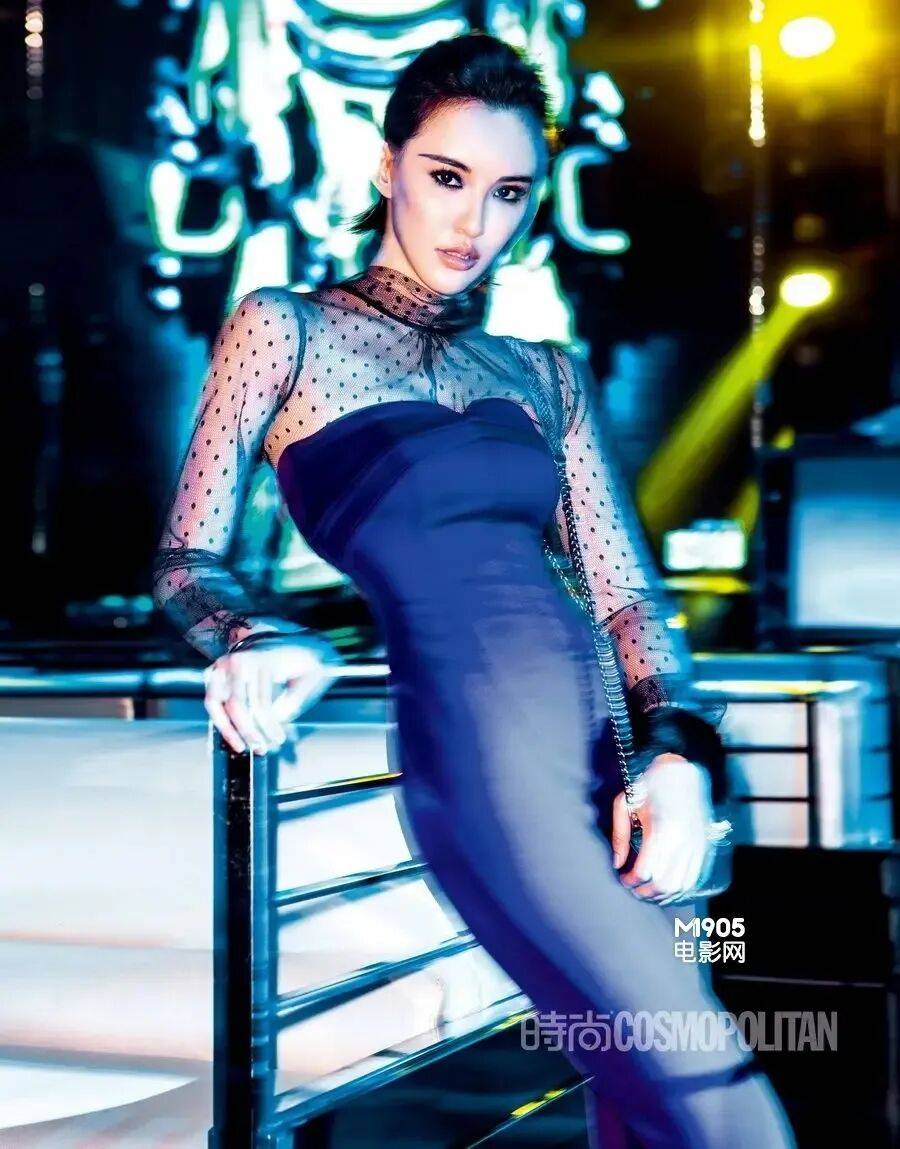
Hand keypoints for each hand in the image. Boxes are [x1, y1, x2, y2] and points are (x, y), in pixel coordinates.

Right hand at [203, 636, 340, 754]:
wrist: (282, 643)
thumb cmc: (297, 662)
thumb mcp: (308, 676)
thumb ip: (295, 697)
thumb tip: (278, 718)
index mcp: (261, 660)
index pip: (260, 702)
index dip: (269, 726)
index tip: (278, 739)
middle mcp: (237, 661)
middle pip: (236, 706)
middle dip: (248, 731)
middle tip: (261, 747)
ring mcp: (223, 666)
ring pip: (217, 705)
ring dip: (229, 730)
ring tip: (243, 746)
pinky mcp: (214, 673)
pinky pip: (212, 702)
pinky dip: (220, 720)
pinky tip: (232, 735)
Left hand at [611, 753, 713, 904]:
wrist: (680, 771)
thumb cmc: (649, 785)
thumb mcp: (625, 804)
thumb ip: (619, 835)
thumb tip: (617, 863)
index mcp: (662, 828)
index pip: (645, 870)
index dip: (631, 880)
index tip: (622, 879)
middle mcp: (683, 840)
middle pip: (663, 883)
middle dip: (645, 892)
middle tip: (633, 888)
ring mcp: (696, 844)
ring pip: (680, 885)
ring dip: (661, 894)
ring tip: (647, 889)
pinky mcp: (703, 846)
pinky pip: (693, 877)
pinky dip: (678, 888)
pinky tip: (665, 886)